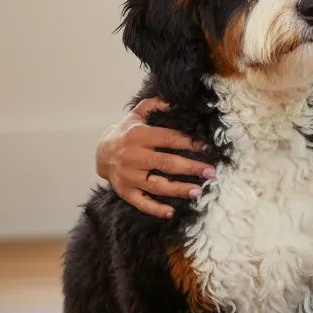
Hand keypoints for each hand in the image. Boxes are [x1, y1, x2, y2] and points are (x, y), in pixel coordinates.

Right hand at [96, 97, 213, 218]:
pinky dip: (156, 209)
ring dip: (179, 190)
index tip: (206, 148)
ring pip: (157, 185)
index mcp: (138, 135)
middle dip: (191, 168)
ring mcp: (128, 176)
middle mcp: (133, 156)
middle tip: (211, 172)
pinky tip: (171, 212)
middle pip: (167, 163)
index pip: (168, 139)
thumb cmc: (126, 132)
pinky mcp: (125, 191)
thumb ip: (154, 105)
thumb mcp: (136, 114)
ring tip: (198, 191)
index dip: (188, 143)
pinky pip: (141, 202)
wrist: (100, 152)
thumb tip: (173, 100)